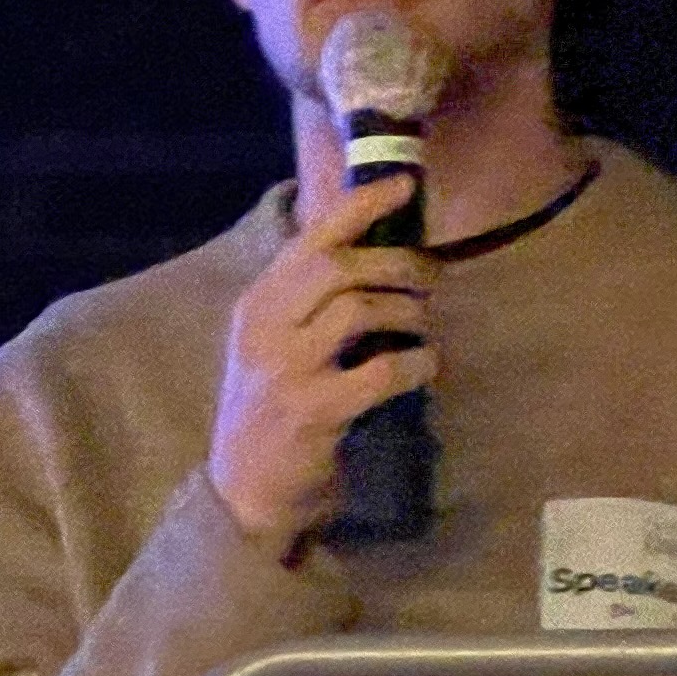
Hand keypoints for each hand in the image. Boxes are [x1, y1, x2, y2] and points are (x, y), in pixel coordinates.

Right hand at [207, 173, 436, 545]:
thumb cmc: (269, 410)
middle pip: (337, 267)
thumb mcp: (272, 346)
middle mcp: (263, 329)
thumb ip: (307, 304)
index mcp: (255, 306)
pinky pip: (380, 372)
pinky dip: (416, 364)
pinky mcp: (314, 409)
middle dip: (396, 263)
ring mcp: (284, 369)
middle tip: (431, 275)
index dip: (360, 206)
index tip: (404, 186)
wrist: (244, 489)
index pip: (309, 240)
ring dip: (408, 312)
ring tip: (425, 325)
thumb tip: (379, 257)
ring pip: (359, 309)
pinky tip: (425, 367)